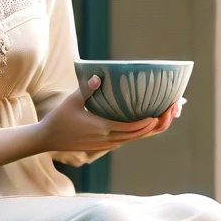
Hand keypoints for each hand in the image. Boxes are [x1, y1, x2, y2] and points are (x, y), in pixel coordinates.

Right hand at [37, 78, 184, 157]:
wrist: (48, 139)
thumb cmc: (59, 118)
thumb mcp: (71, 101)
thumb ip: (86, 88)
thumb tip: (99, 75)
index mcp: (102, 129)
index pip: (132, 129)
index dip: (148, 122)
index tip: (161, 113)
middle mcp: (108, 139)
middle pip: (139, 135)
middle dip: (158, 124)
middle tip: (173, 110)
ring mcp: (106, 144)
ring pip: (135, 139)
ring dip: (151, 129)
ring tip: (166, 115)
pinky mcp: (104, 144)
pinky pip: (127, 138)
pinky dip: (140, 132)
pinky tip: (147, 121)